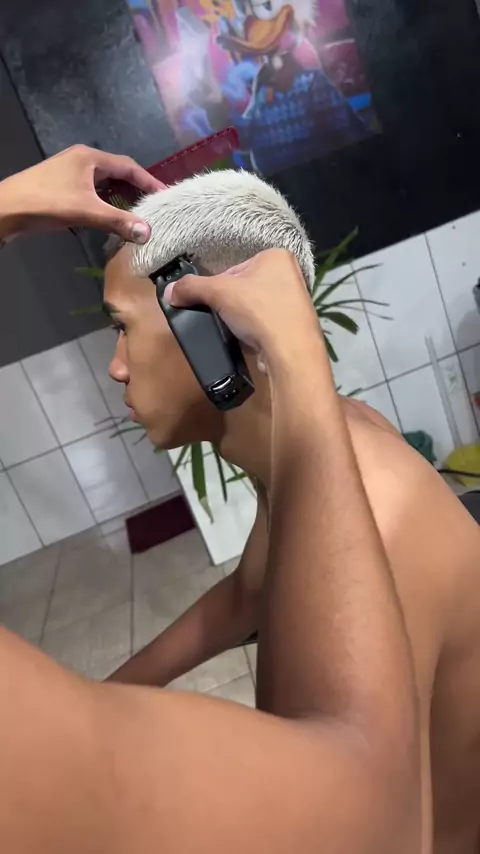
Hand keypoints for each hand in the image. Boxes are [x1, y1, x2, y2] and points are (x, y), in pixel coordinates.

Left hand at [0, 145, 163, 242]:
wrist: (6, 209)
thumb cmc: (46, 203)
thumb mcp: (86, 212)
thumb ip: (119, 221)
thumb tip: (148, 232)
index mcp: (90, 158)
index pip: (129, 166)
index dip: (149, 181)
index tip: (165, 196)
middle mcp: (82, 160)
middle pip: (117, 173)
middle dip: (136, 191)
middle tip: (154, 208)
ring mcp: (70, 173)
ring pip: (104, 185)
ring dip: (120, 199)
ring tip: (136, 216)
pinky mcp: (62, 187)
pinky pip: (92, 192)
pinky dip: (105, 204)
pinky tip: (110, 219)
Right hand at [165, 248, 321, 361]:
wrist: (290, 351)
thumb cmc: (258, 311)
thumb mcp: (218, 292)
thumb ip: (191, 288)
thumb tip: (169, 292)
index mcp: (276, 256)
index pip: (235, 268)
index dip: (218, 286)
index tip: (213, 302)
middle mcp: (291, 274)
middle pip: (245, 287)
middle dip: (231, 303)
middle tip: (223, 317)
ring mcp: (296, 301)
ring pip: (255, 307)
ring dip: (242, 318)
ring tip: (237, 330)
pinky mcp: (296, 325)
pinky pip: (266, 324)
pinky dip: (256, 331)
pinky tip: (251, 339)